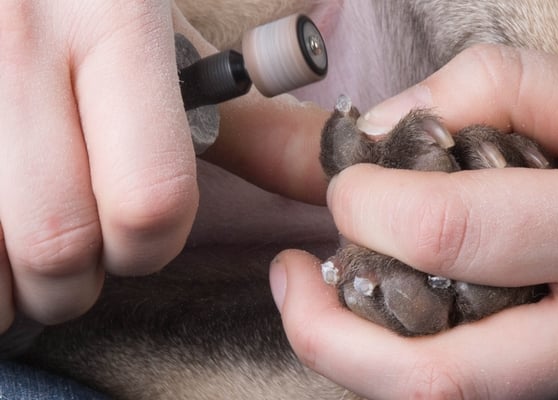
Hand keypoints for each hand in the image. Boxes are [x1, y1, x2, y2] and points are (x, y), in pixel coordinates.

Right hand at [0, 1, 199, 330]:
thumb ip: (169, 85)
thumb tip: (202, 189)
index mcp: (110, 15)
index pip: (152, 196)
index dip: (153, 244)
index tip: (141, 242)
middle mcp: (17, 45)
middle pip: (57, 243)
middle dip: (73, 283)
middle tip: (71, 269)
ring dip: (4, 289)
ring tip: (13, 259)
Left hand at [270, 44, 557, 397]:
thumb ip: (497, 89)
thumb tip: (386, 124)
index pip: (448, 233)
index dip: (367, 205)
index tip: (348, 181)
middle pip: (435, 379)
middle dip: (329, 337)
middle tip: (290, 279)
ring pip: (450, 399)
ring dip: (361, 354)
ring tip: (327, 292)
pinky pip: (478, 388)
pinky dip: (411, 354)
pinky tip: (396, 304)